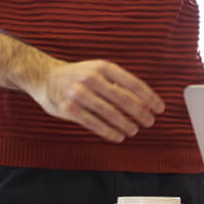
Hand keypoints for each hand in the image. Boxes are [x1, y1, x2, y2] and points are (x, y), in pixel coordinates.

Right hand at [26, 59, 163, 141]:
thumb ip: (117, 83)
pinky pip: (94, 123)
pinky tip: (118, 136)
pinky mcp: (69, 109)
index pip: (133, 83)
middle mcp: (91, 78)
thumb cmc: (76, 76)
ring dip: (126, 124)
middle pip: (124, 100)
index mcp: (103, 67)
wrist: (44, 77)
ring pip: (110, 114)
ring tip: (134, 130)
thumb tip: (143, 101)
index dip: (149, 97)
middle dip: (140, 113)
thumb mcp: (97, 70)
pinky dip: (109, 132)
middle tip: (149, 122)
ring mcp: (79, 94)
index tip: (159, 108)